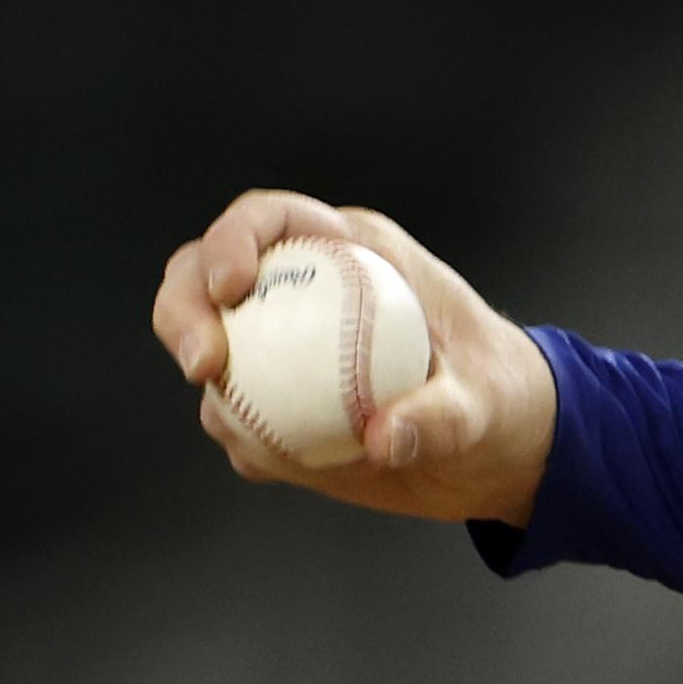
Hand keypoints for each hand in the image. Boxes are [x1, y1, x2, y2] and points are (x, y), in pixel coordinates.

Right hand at [148, 190, 557, 529]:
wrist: (500, 448)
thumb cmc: (500, 396)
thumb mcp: (485, 403)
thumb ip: (440, 416)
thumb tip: (382, 437)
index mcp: (351, 253)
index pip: (269, 220)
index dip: (231, 240)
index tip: (229, 286)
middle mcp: (303, 291)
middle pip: (206, 277)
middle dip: (182, 309)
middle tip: (202, 364)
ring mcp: (283, 349)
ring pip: (210, 349)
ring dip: (211, 389)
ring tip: (244, 432)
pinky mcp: (279, 405)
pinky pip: (236, 418)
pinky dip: (242, 440)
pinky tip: (275, 463)